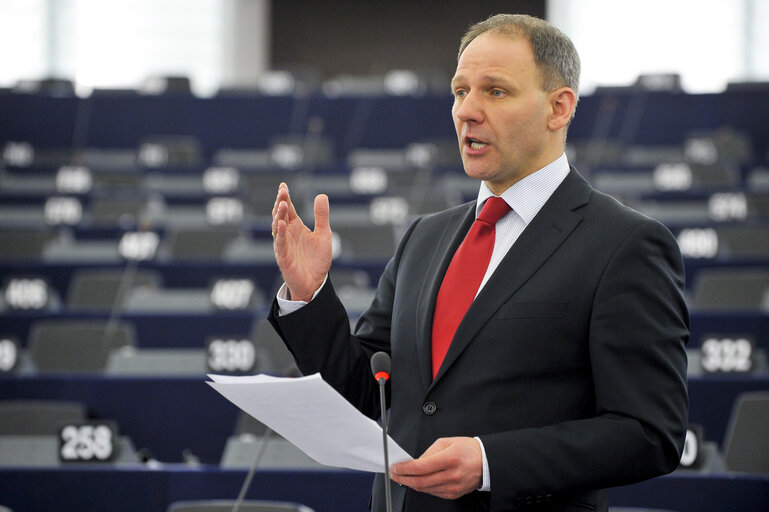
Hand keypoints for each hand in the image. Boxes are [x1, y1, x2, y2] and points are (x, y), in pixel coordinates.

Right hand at [272, 183, 332, 301]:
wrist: (315, 283)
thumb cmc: (317, 260)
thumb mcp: (323, 235)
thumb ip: (321, 216)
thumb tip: (321, 195)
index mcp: (296, 227)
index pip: (289, 209)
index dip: (285, 197)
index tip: (283, 186)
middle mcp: (288, 234)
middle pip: (281, 215)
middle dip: (281, 203)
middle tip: (282, 191)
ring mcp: (284, 245)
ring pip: (277, 228)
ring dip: (279, 216)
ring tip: (283, 204)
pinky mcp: (284, 258)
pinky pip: (280, 244)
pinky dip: (281, 234)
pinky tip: (282, 224)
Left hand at [390, 437, 482, 499]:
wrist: (486, 462)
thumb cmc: (468, 450)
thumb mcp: (447, 442)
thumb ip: (429, 452)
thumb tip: (415, 462)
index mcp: (449, 458)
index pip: (420, 467)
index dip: (404, 469)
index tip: (396, 467)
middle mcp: (451, 475)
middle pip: (420, 481)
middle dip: (403, 479)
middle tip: (394, 475)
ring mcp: (453, 487)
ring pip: (425, 489)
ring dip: (411, 484)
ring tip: (404, 477)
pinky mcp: (453, 494)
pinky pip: (433, 492)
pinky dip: (423, 487)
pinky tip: (418, 481)